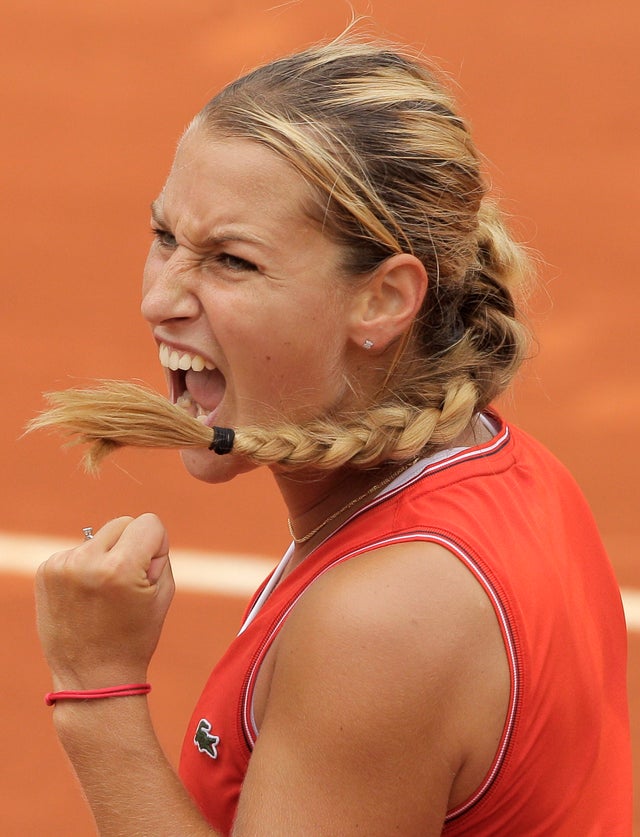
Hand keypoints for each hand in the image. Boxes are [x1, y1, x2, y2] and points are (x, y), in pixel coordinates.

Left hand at [35, 513, 174, 690]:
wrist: (92, 677)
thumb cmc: (135, 636)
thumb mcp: (163, 592)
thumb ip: (157, 552)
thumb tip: (137, 531)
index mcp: (120, 568)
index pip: (149, 522)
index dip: (157, 546)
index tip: (149, 574)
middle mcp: (87, 562)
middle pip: (123, 523)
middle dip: (132, 546)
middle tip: (128, 584)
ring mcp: (62, 566)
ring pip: (100, 536)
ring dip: (107, 556)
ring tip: (104, 594)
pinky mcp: (46, 571)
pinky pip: (78, 551)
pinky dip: (86, 566)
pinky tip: (86, 596)